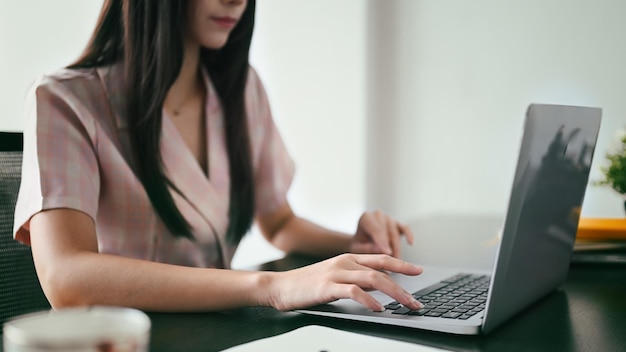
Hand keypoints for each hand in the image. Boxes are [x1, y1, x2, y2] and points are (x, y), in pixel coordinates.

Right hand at [266, 253, 422, 311]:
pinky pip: (353, 291)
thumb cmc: (307, 284)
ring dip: (394, 292)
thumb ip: (357, 278)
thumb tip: (379, 286)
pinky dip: (368, 299)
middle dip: (403, 285)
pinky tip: (378, 307)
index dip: (402, 264)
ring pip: (372, 279)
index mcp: (348, 258)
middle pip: (381, 270)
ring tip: (406, 304)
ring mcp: (336, 273)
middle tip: (417, 299)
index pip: (381, 259)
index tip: (418, 271)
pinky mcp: (327, 286)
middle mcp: (345, 262)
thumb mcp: (336, 276)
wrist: (280, 286)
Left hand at [349, 211, 413, 257]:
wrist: (361, 242)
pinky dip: (408, 235)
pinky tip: (410, 243)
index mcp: (366, 218)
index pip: (376, 229)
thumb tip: (381, 249)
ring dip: (397, 247)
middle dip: (391, 247)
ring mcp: (388, 218)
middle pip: (388, 231)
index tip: (387, 253)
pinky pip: (405, 228)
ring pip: (396, 232)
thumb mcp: (358, 248)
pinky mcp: (397, 223)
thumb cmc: (359, 244)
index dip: (382, 241)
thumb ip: (367, 248)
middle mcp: (378, 215)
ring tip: (395, 260)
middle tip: (392, 261)